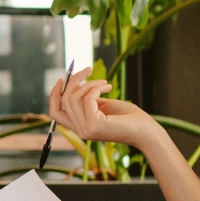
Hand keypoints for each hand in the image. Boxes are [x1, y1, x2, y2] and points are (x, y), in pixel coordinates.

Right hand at [50, 70, 165, 148]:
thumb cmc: (128, 118)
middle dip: (75, 80)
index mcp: (79, 127)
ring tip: (105, 83)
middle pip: (64, 100)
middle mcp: (79, 130)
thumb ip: (88, 99)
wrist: (145, 131)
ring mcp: (85, 129)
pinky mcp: (94, 125)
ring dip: (90, 84)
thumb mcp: (103, 105)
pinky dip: (97, 88)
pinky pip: (87, 98)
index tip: (62, 79)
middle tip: (89, 70)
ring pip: (74, 97)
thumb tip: (76, 83)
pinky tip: (108, 87)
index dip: (54, 94)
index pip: (54, 112)